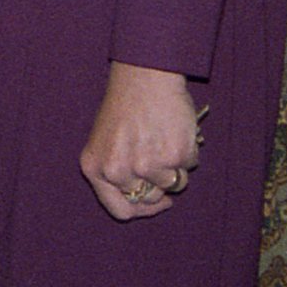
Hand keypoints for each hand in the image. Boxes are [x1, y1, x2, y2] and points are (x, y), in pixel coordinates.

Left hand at [79, 61, 200, 221]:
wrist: (143, 75)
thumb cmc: (125, 105)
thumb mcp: (104, 141)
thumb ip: (115, 173)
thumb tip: (145, 200)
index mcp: (97, 169)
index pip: (121, 211)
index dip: (142, 210)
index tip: (156, 200)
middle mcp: (119, 171)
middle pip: (150, 200)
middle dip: (159, 184)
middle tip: (161, 157)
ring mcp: (147, 165)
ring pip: (173, 184)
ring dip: (175, 166)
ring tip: (165, 138)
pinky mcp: (174, 155)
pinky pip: (189, 165)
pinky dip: (187, 151)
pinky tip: (175, 129)